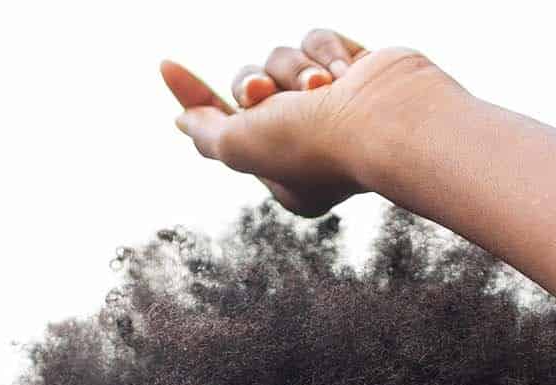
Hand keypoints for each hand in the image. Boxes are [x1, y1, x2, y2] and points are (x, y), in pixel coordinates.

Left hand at [162, 29, 451, 216]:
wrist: (389, 119)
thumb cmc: (314, 144)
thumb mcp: (240, 147)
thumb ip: (207, 134)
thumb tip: (183, 122)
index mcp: (281, 172)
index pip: (224, 127)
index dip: (195, 96)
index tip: (166, 65)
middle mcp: (307, 139)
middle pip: (251, 86)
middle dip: (252, 83)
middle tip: (264, 94)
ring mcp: (334, 105)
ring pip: (283, 58)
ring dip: (295, 69)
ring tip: (323, 89)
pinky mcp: (357, 71)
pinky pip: (317, 40)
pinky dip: (327, 52)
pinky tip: (349, 72)